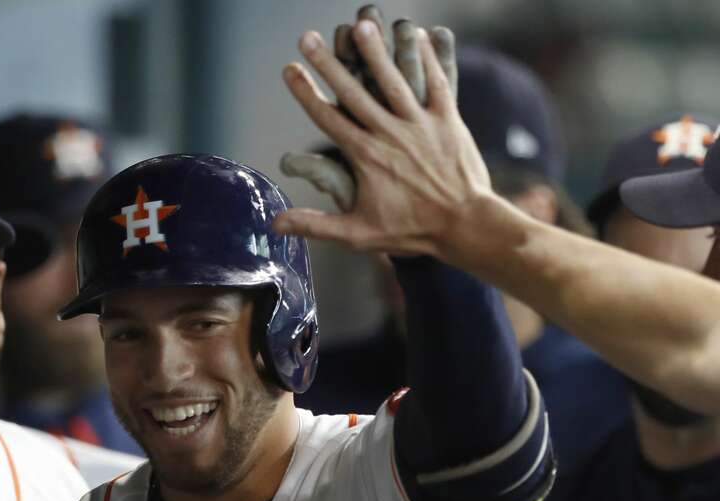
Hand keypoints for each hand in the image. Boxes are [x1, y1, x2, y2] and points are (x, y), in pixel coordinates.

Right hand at [281, 5, 457, 214]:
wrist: (466, 225)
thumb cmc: (412, 231)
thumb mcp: (358, 234)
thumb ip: (316, 225)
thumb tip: (276, 224)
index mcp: (365, 156)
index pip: (327, 117)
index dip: (305, 92)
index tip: (289, 69)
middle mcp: (389, 133)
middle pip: (352, 92)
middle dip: (328, 62)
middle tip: (308, 38)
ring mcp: (420, 123)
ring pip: (393, 80)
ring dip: (376, 51)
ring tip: (361, 25)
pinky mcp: (448, 119)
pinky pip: (436, 82)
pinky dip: (427, 59)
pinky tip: (417, 35)